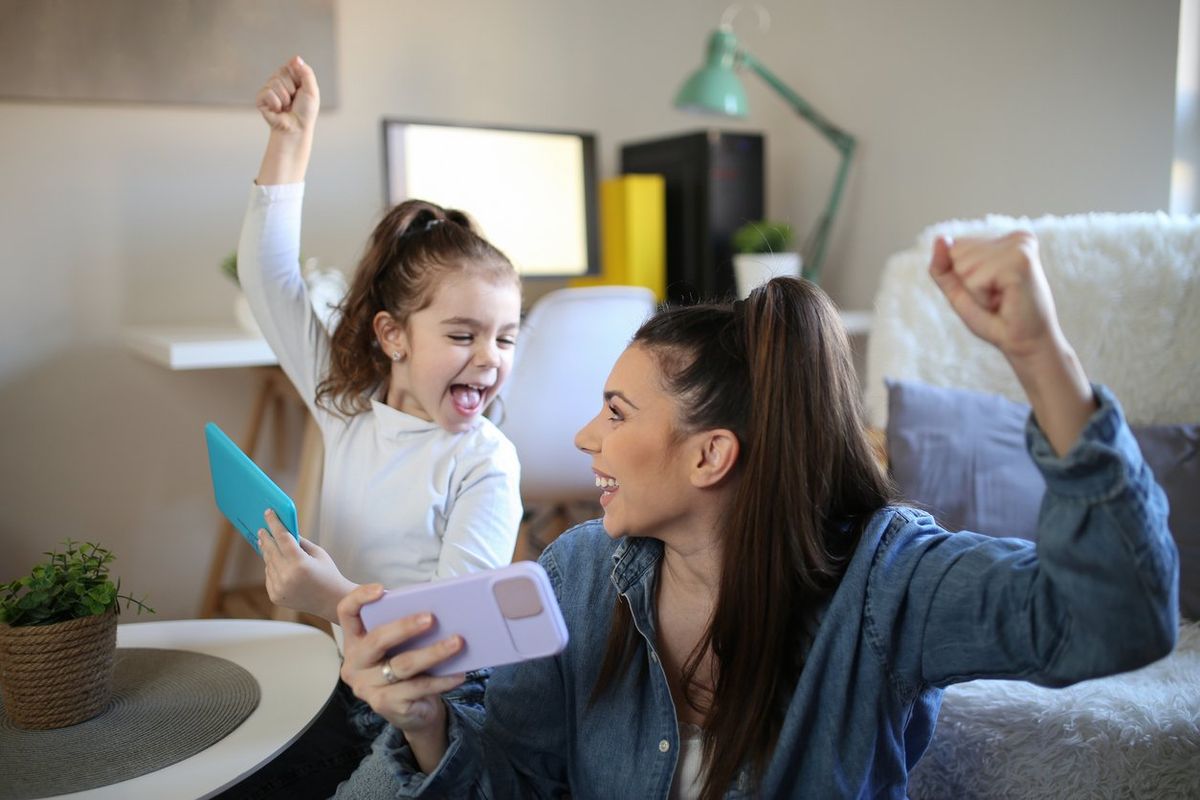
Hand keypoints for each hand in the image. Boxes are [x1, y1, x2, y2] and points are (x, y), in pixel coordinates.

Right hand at [256, 56, 319, 135]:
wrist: (296, 128)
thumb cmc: (305, 111)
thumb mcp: (311, 90)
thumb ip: (306, 72)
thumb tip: (296, 58)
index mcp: (291, 78)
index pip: (290, 65)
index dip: (296, 76)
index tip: (300, 87)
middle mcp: (279, 81)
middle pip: (281, 72)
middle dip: (291, 88)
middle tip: (294, 99)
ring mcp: (269, 89)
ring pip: (274, 82)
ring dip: (284, 97)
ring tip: (286, 106)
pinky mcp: (260, 99)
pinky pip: (267, 92)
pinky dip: (276, 103)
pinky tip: (278, 110)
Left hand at [258, 509, 354, 620]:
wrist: (331, 601)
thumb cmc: (328, 574)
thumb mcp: (318, 553)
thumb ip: (299, 542)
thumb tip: (283, 531)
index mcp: (300, 563)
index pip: (282, 537)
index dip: (274, 523)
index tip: (268, 513)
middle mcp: (287, 576)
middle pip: (270, 550)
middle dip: (266, 537)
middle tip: (262, 529)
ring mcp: (279, 588)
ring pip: (268, 564)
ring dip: (268, 553)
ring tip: (268, 544)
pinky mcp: (275, 596)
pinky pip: (269, 576)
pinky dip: (272, 568)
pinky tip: (277, 564)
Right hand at [338, 584, 466, 770]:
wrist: (411, 711)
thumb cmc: (406, 666)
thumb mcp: (401, 645)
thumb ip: (406, 627)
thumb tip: (437, 607)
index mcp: (355, 641)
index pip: (346, 612)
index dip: (359, 597)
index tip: (381, 589)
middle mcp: (354, 664)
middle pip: (377, 640)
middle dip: (405, 627)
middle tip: (431, 618)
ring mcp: (367, 687)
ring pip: (403, 665)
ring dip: (433, 653)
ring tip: (457, 642)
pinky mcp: (384, 705)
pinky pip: (417, 688)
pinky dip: (441, 680)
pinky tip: (459, 673)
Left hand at [928, 232, 1061, 361]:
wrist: (1024, 345)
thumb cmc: (995, 320)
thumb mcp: (959, 291)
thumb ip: (943, 266)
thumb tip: (939, 238)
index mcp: (1005, 240)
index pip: (955, 247)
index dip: (962, 277)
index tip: (990, 291)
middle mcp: (1016, 238)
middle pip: (957, 252)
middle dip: (967, 283)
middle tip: (996, 298)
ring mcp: (1020, 246)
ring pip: (963, 266)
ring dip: (976, 292)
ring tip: (1001, 300)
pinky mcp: (1020, 261)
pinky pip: (974, 279)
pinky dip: (982, 298)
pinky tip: (1005, 301)